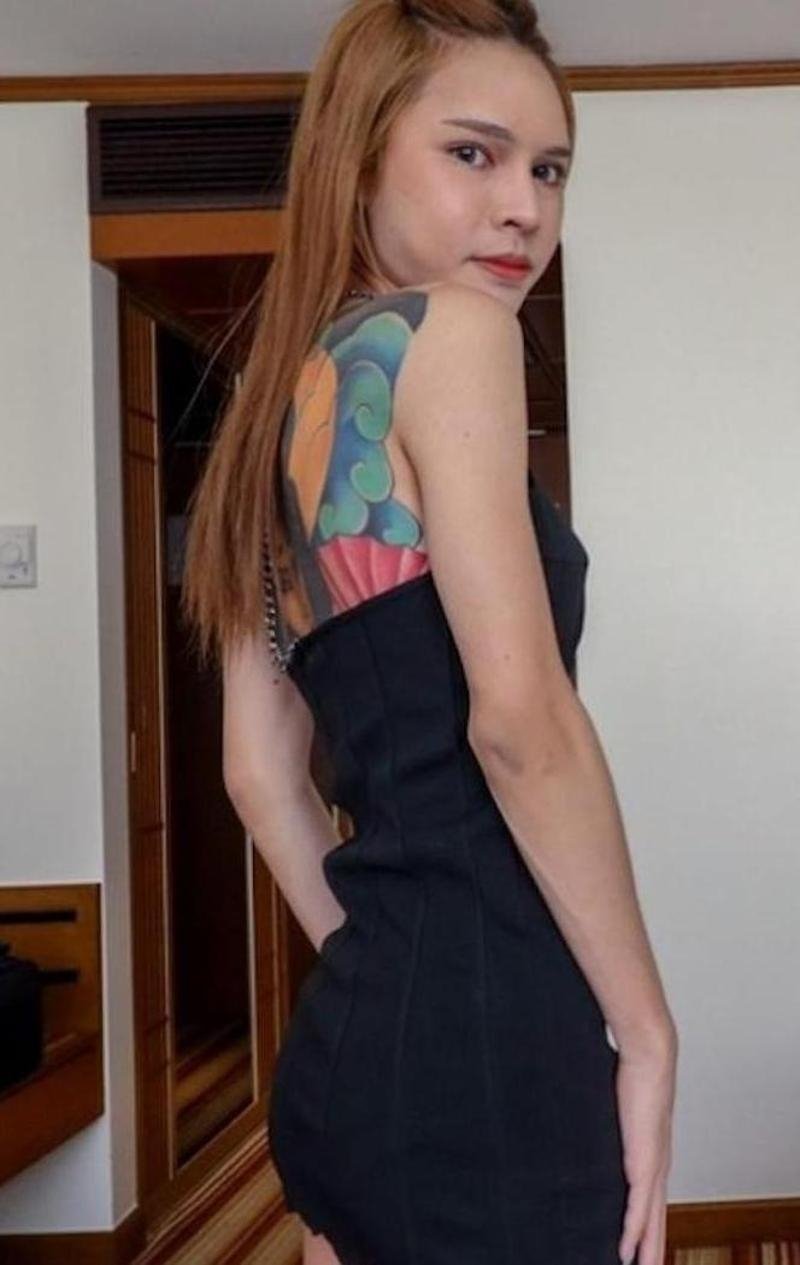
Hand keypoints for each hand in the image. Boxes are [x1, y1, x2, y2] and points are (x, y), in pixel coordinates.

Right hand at [615, 1043, 676, 1264]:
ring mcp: (653, 1165)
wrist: (649, 1054)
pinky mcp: (644, 1162)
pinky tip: (628, 1251)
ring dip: (648, 1249)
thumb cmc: (632, 1068)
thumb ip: (604, 1115)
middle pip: (655, 1218)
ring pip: (651, 1220)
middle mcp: (656, 1163)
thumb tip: (581, 1111)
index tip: (639, 1246)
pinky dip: (634, 1231)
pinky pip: (639, 1207)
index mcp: (650, 1150)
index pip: (649, 1197)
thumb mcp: (614, 1100)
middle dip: (652, 1247)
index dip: (646, 1224)